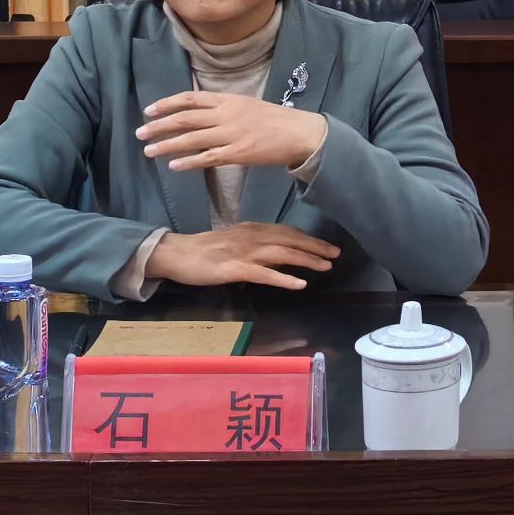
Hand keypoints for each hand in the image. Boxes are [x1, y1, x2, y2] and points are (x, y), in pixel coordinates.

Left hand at [137, 91, 326, 172]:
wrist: (299, 133)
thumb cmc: (275, 120)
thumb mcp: (248, 105)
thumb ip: (224, 108)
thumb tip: (201, 114)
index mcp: (228, 100)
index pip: (190, 98)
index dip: (167, 104)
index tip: (149, 110)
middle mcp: (226, 114)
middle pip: (184, 119)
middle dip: (159, 126)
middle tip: (141, 133)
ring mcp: (231, 134)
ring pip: (191, 139)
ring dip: (167, 145)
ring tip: (149, 151)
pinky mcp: (237, 153)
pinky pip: (207, 158)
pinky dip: (188, 162)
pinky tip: (174, 166)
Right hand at [145, 224, 341, 290]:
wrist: (176, 253)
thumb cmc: (203, 250)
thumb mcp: (234, 241)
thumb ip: (256, 245)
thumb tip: (277, 252)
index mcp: (253, 230)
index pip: (287, 232)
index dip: (309, 239)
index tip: (328, 246)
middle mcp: (252, 237)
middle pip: (290, 240)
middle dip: (315, 248)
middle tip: (336, 254)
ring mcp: (244, 252)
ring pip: (283, 254)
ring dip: (306, 260)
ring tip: (326, 267)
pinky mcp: (235, 269)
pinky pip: (264, 274)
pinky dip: (284, 278)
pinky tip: (300, 284)